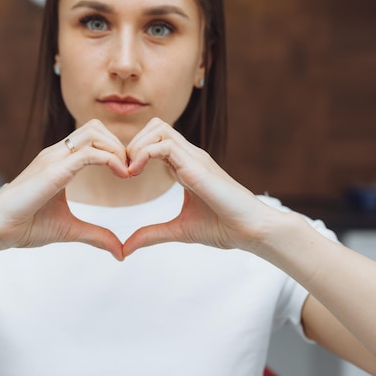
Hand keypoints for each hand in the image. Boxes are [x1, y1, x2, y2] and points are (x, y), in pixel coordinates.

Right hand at [0, 120, 129, 259]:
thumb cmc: (25, 226)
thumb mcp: (69, 230)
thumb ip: (96, 236)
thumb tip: (120, 253)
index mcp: (59, 161)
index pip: (93, 137)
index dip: (115, 150)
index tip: (129, 173)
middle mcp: (56, 153)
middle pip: (96, 127)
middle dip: (119, 144)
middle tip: (131, 170)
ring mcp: (53, 158)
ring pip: (94, 132)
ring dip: (116, 148)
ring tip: (126, 172)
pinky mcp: (53, 169)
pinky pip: (88, 153)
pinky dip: (110, 159)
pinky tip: (121, 176)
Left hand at [123, 118, 277, 256]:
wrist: (251, 231)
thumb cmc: (223, 228)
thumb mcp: (178, 231)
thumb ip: (151, 235)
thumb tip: (125, 249)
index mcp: (185, 166)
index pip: (155, 140)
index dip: (134, 152)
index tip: (123, 176)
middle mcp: (190, 156)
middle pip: (155, 126)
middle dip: (132, 143)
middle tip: (123, 171)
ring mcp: (195, 158)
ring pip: (159, 128)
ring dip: (137, 145)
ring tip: (129, 172)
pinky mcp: (197, 166)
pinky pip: (164, 144)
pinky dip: (143, 154)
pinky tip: (135, 173)